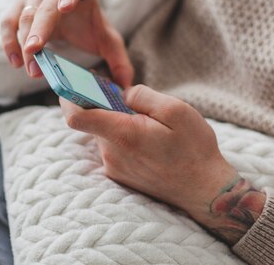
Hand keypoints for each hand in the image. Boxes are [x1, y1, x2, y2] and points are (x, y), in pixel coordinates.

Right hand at [0, 0, 133, 87]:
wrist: (68, 7)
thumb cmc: (88, 23)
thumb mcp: (107, 39)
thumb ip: (119, 60)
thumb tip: (127, 86)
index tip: (65, 6)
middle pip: (43, 8)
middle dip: (38, 30)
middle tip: (35, 51)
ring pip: (23, 16)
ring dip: (24, 43)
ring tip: (31, 68)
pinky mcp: (18, 9)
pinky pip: (8, 23)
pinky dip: (8, 41)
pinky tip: (15, 61)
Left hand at [59, 84, 265, 244]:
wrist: (204, 191)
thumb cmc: (194, 149)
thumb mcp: (176, 110)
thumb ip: (143, 95)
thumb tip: (122, 93)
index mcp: (123, 134)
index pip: (77, 116)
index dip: (69, 96)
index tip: (74, 82)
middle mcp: (112, 154)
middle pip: (93, 120)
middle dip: (105, 104)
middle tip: (129, 97)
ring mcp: (114, 167)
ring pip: (105, 133)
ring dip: (118, 121)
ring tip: (149, 122)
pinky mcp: (120, 175)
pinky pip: (113, 147)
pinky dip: (124, 136)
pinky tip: (150, 138)